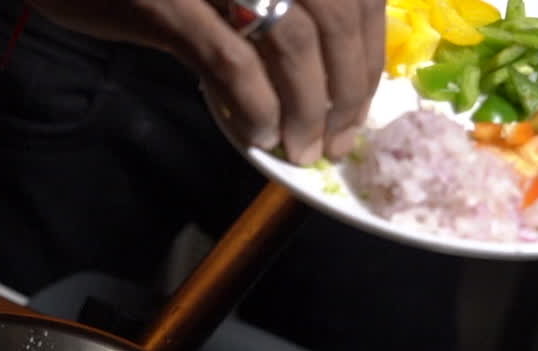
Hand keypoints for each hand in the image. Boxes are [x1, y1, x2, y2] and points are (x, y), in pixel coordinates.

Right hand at [24, 0, 384, 164]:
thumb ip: (275, 5)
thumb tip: (323, 70)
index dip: (368, 52)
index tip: (361, 102)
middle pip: (336, 15)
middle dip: (347, 88)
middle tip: (337, 140)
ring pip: (292, 41)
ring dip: (308, 107)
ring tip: (302, 148)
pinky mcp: (169, 3)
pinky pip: (232, 62)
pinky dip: (256, 106)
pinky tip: (259, 135)